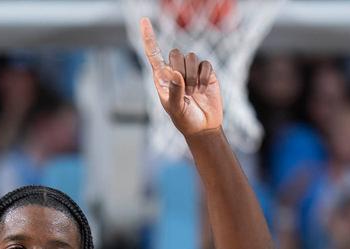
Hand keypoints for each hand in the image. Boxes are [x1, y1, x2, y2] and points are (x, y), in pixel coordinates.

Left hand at [140, 18, 222, 136]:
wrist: (204, 127)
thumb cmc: (184, 119)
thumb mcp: (175, 109)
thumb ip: (174, 91)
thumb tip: (175, 73)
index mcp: (162, 78)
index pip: (153, 53)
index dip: (149, 37)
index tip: (144, 20)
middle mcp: (175, 70)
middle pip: (175, 53)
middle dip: (180, 71)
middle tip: (185, 91)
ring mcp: (191, 70)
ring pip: (191, 57)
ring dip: (192, 77)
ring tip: (193, 93)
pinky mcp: (205, 72)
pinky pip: (205, 64)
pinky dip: (204, 78)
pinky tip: (203, 89)